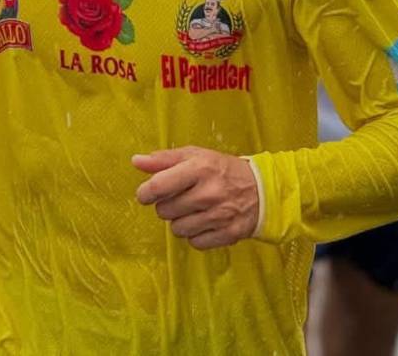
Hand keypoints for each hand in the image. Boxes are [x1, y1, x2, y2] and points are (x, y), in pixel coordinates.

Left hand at [133, 147, 258, 249]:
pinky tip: (203, 222)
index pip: (159, 185)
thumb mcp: (194, 156)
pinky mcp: (228, 234)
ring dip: (179, 221)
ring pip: (177, 229)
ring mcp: (219, 215)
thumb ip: (163, 159)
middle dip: (166, 205)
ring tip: (192, 210)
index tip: (145, 194)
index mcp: (199, 168)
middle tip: (178, 198)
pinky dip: (195, 235)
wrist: (261, 190)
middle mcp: (209, 193)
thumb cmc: (221, 170)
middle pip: (165, 210)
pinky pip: (195, 242)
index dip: (146, 192)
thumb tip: (136, 161)